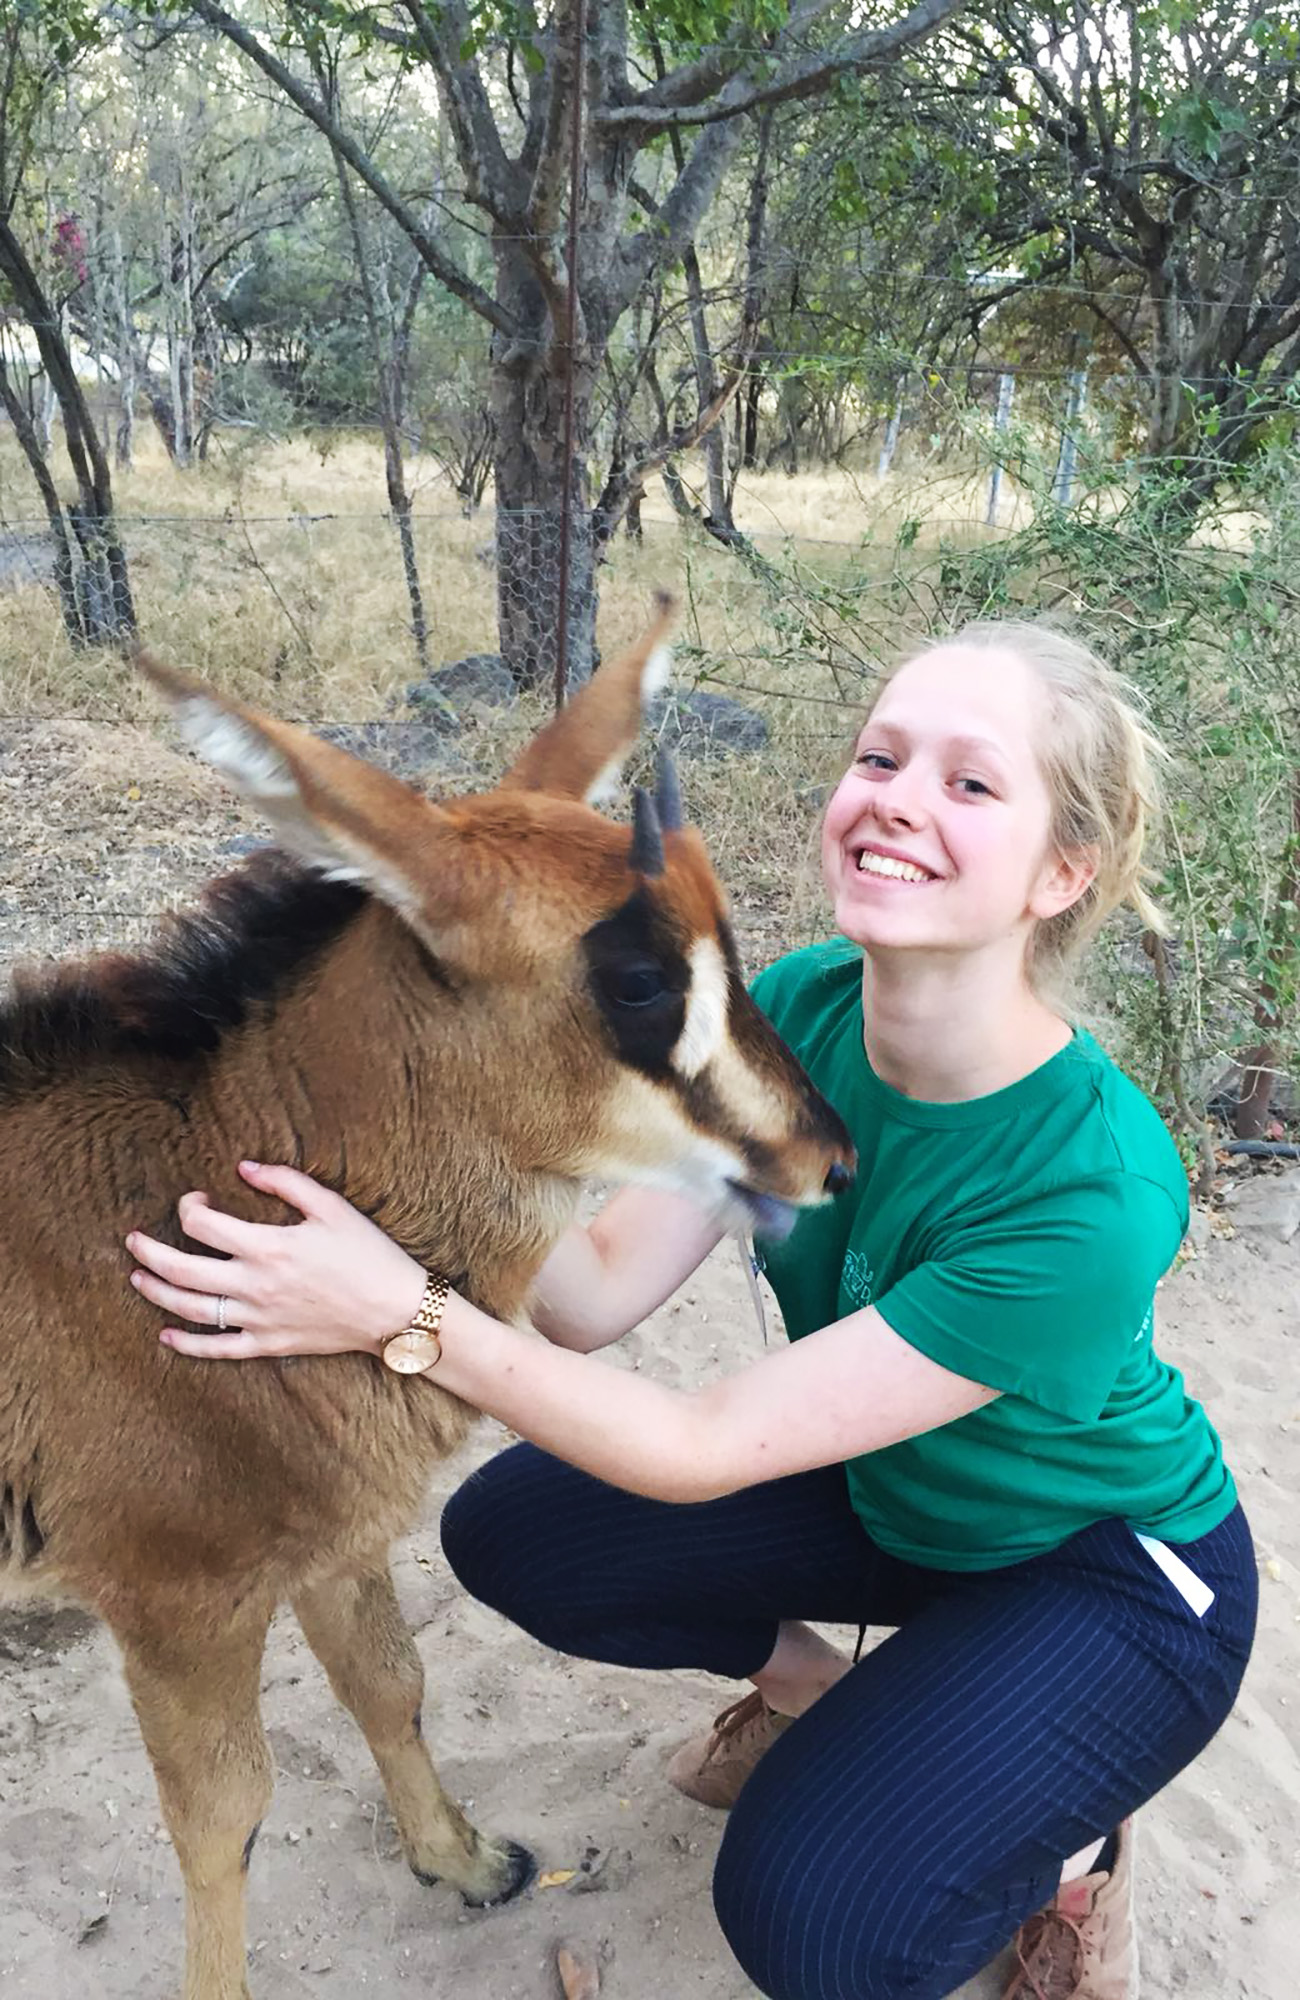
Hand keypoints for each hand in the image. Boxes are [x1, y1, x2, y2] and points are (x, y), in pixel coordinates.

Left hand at [126, 1161, 426, 1360]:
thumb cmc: (368, 1254)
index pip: (202, 1225)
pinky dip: (187, 1344)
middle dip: (148, 1252)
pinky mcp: (268, 1344)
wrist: (396, 1310)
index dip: (189, 1207)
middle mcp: (254, 1285)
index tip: (196, 1199)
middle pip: (180, 1270)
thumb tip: (243, 1168)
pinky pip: (217, 1349)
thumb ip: (285, 1182)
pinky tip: (167, 1334)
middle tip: (133, 1240)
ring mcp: (257, 1319)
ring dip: (156, 1292)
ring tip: (137, 1279)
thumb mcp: (332, 1206)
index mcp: (267, 1246)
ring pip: (190, 1309)